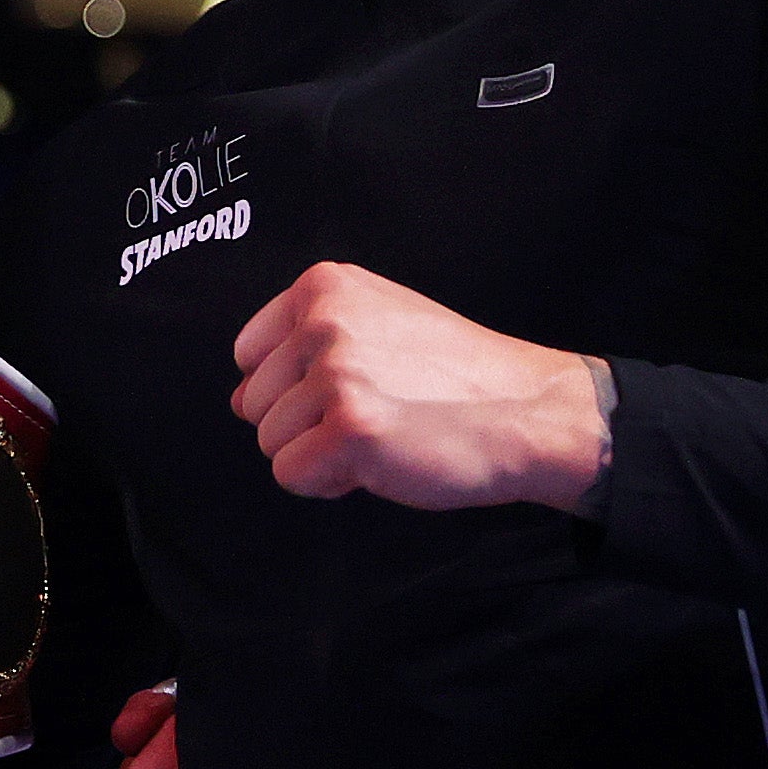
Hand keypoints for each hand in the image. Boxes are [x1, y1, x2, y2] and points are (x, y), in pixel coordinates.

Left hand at [229, 260, 610, 514]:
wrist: (530, 410)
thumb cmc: (455, 376)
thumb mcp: (379, 324)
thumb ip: (304, 348)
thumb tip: (238, 399)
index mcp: (324, 286)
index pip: (249, 354)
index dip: (294, 387)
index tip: (355, 386)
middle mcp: (323, 320)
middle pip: (252, 402)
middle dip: (304, 423)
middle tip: (378, 413)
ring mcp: (337, 372)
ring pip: (270, 442)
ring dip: (320, 453)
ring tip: (384, 433)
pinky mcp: (350, 428)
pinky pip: (292, 475)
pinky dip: (330, 482)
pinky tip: (382, 460)